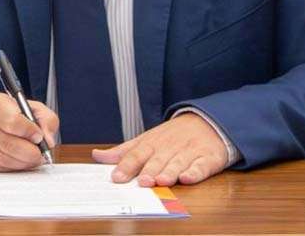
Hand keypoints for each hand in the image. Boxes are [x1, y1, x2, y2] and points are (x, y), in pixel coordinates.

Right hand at [0, 93, 57, 171]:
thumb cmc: (10, 115)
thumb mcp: (32, 109)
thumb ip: (46, 120)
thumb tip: (47, 140)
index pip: (12, 121)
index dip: (30, 132)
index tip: (38, 136)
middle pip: (9, 145)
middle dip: (30, 153)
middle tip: (38, 154)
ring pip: (3, 159)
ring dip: (21, 163)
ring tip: (28, 157)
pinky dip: (9, 168)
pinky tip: (14, 160)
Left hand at [92, 113, 227, 185]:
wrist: (207, 122)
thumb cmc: (171, 137)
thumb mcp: (146, 140)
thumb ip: (123, 151)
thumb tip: (97, 156)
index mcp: (152, 143)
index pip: (136, 154)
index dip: (127, 166)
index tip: (117, 177)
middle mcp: (169, 147)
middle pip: (157, 160)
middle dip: (149, 170)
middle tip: (141, 182)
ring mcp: (188, 152)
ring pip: (177, 163)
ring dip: (169, 172)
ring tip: (160, 181)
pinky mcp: (207, 158)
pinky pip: (201, 166)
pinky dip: (194, 172)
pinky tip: (187, 177)